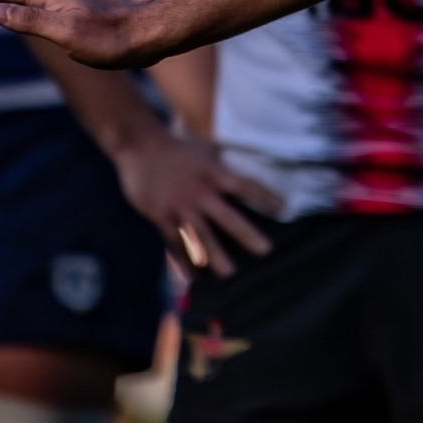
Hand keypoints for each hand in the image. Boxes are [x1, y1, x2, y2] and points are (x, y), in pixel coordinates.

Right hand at [115, 127, 283, 278]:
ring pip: (200, 235)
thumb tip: (242, 159)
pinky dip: (183, 260)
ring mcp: (180, 207)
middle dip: (246, 233)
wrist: (140, 147)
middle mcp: (200, 192)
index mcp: (213, 173)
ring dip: (215, 255)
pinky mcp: (161, 217)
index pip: (245, 186)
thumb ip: (221, 161)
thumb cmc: (176, 146)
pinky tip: (193, 277)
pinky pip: (174, 243)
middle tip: (265, 249)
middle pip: (227, 216)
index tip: (283, 208)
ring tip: (229, 273)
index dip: (264, 196)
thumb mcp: (204, 148)